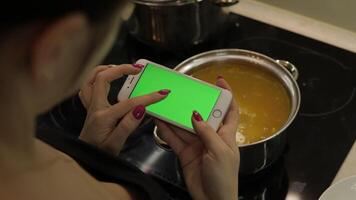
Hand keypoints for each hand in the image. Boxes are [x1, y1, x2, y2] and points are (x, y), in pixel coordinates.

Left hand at [79, 64, 169, 154]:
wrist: (86, 158)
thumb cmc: (100, 153)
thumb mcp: (116, 144)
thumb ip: (127, 126)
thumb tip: (140, 109)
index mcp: (103, 117)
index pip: (129, 103)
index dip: (148, 97)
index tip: (162, 93)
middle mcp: (95, 107)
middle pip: (103, 78)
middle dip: (121, 69)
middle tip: (138, 69)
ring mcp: (91, 106)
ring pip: (92, 79)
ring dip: (106, 69)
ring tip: (120, 67)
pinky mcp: (91, 108)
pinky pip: (88, 87)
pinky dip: (96, 79)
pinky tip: (106, 79)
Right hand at [156, 77, 238, 199]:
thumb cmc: (224, 176)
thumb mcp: (219, 152)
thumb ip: (207, 132)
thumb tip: (196, 114)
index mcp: (226, 134)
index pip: (230, 110)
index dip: (227, 95)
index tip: (219, 81)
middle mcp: (211, 136)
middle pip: (202, 115)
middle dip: (194, 102)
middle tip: (184, 90)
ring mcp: (197, 144)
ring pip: (185, 125)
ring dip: (175, 115)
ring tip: (165, 102)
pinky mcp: (185, 153)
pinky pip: (175, 138)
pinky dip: (167, 130)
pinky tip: (159, 120)